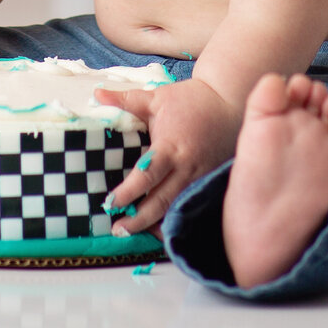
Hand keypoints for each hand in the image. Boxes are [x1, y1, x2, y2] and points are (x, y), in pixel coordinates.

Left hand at [95, 77, 242, 236]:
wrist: (231, 102)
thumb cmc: (191, 99)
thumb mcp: (156, 97)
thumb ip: (126, 100)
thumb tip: (97, 93)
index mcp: (170, 147)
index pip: (146, 175)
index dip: (128, 192)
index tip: (109, 203)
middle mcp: (187, 167)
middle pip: (161, 201)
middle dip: (139, 220)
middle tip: (118, 231)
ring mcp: (201, 178)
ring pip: (177, 208)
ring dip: (157, 224)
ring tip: (137, 234)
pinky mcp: (210, 182)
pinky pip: (191, 205)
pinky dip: (177, 218)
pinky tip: (163, 229)